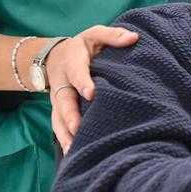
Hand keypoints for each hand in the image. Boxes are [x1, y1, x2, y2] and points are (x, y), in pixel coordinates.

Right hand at [47, 25, 138, 152]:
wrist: (56, 57)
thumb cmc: (84, 47)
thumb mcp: (95, 35)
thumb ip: (112, 36)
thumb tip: (134, 38)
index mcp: (73, 62)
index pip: (77, 72)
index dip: (83, 82)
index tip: (91, 93)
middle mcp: (63, 83)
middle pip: (64, 101)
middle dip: (70, 115)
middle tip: (78, 128)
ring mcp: (59, 99)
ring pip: (58, 118)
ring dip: (66, 133)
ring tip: (74, 149)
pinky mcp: (59, 111)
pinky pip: (59, 127)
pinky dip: (65, 140)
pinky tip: (74, 155)